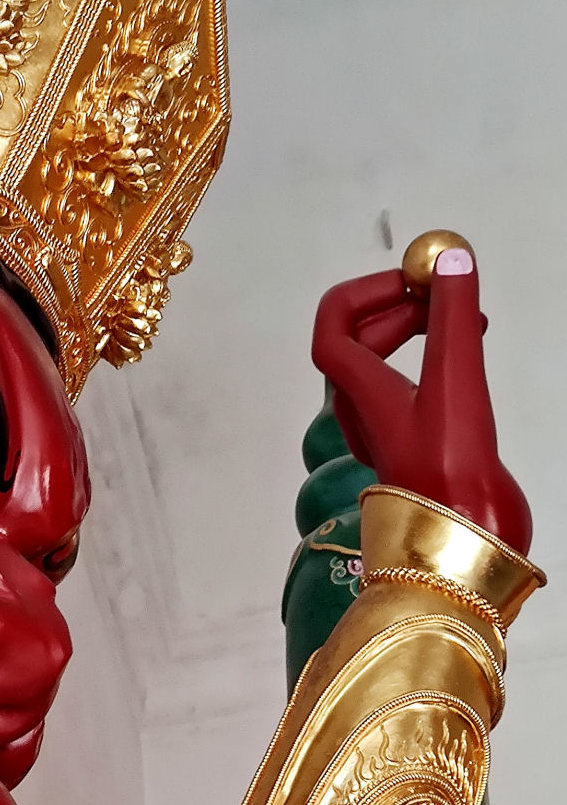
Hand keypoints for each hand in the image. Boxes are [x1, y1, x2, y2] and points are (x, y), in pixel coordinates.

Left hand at [311, 248, 530, 552]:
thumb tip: (449, 258)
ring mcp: (387, 432)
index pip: (334, 327)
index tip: (414, 280)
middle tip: (448, 295)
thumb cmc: (450, 472)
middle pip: (362, 340)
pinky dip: (434, 362)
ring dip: (421, 332)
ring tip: (470, 321)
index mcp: (361, 393)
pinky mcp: (413, 448)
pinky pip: (409, 388)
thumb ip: (450, 318)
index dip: (366, 292)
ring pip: (387, 365)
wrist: (463, 546)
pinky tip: (469, 360)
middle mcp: (365, 412)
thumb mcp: (454, 381)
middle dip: (403, 307)